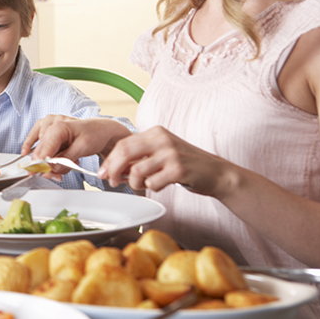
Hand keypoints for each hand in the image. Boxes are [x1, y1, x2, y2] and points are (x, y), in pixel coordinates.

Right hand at [22, 116, 131, 176]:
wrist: (101, 129)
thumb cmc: (94, 135)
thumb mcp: (82, 149)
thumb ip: (64, 160)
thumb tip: (49, 170)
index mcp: (59, 126)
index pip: (44, 149)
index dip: (41, 164)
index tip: (40, 175)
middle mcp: (51, 123)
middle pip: (40, 151)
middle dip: (48, 166)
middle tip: (57, 176)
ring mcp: (48, 123)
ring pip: (39, 148)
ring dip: (48, 160)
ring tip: (66, 162)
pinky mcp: (46, 126)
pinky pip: (34, 138)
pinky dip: (34, 148)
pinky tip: (26, 152)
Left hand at [100, 126, 232, 194]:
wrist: (217, 173)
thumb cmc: (185, 165)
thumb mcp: (161, 153)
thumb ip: (139, 157)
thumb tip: (112, 169)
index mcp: (155, 132)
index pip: (123, 143)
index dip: (109, 160)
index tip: (103, 173)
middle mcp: (162, 139)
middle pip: (125, 153)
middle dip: (114, 170)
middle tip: (112, 182)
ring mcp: (171, 153)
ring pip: (137, 171)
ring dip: (135, 183)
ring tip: (143, 185)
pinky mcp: (179, 169)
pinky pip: (152, 183)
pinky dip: (152, 188)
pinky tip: (161, 185)